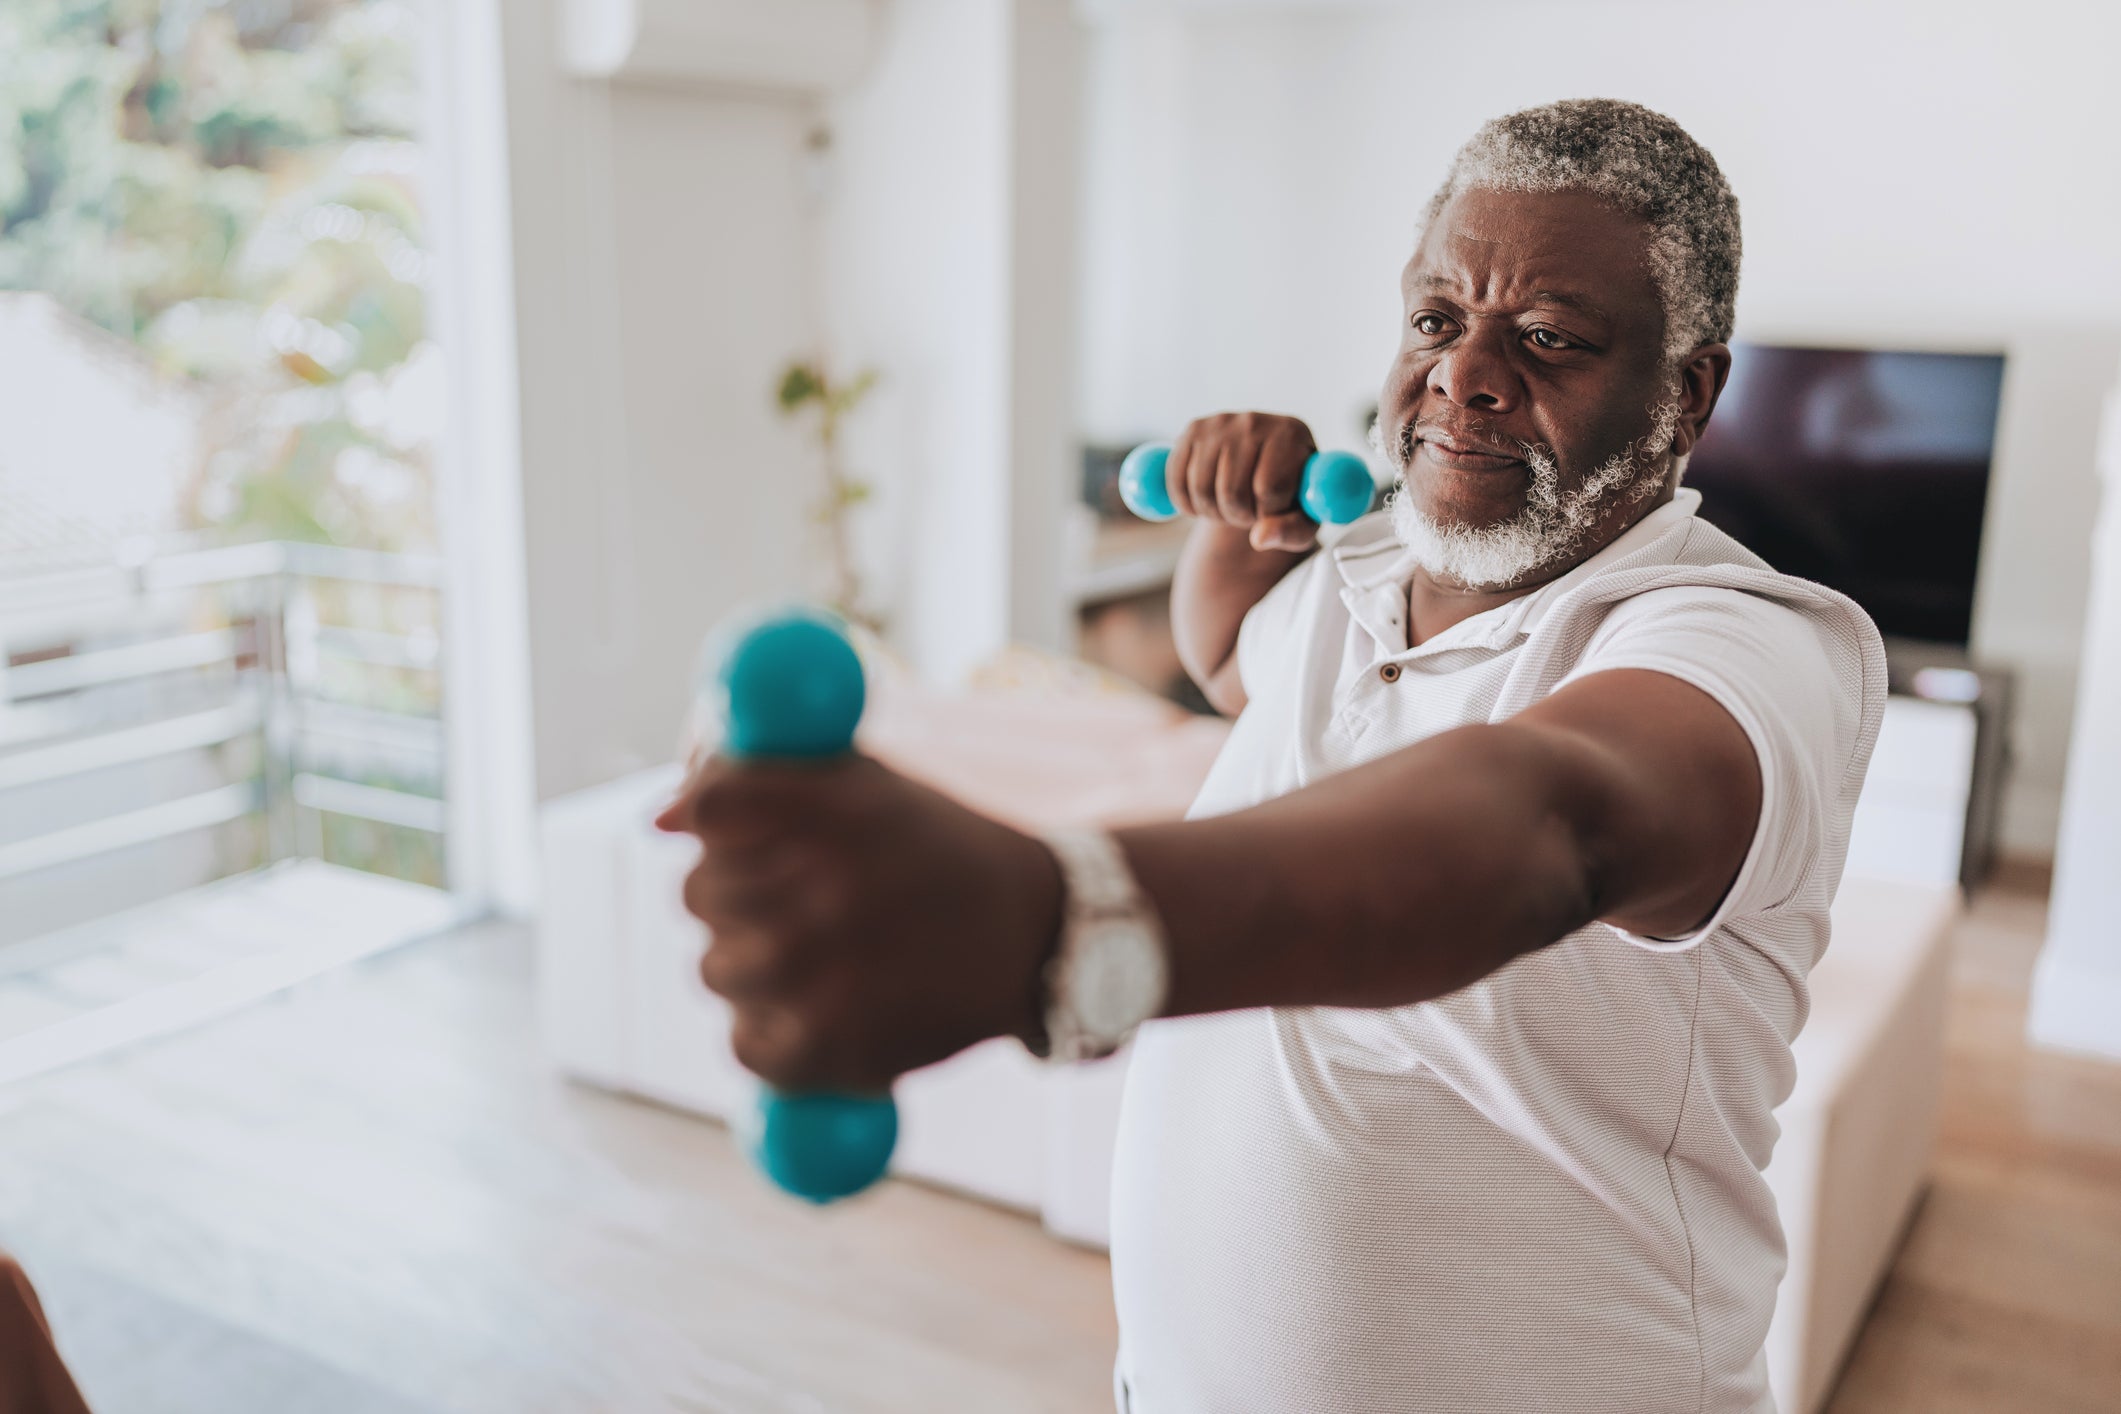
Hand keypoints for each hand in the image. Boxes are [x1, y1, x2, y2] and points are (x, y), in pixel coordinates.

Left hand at [654, 754, 1061, 1092]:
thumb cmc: (936, 849)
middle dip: (731, 894)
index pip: (711, 808)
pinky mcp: (828, 1052)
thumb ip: (766, 778)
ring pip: (714, 969)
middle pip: (699, 891)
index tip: (724, 835)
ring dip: (749, 963)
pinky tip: (825, 1006)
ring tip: (821, 956)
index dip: (709, 822)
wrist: (1039, 937)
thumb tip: (664, 818)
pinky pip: (744, 1043)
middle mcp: (824, 890)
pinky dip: (770, 1031)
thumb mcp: (869, 783)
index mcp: (835, 808)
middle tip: (796, 901)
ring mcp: (822, 977)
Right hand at [1167, 411, 1319, 552]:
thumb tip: (1259, 538)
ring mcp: (1220, 422)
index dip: (1267, 514)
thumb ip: (1291, 531)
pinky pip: (1177, 482)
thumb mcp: (1303, 519)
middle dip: (1238, 517)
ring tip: (1231, 506)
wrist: (1261, 466)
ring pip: (1202, 490)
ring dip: (1213, 513)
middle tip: (1248, 513)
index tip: (1272, 510)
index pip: (1269, 489)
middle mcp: (1255, 420)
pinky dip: (1187, 504)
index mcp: (1291, 434)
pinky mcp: (1192, 429)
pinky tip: (1207, 501)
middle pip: (1232, 492)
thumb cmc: (1289, 496)